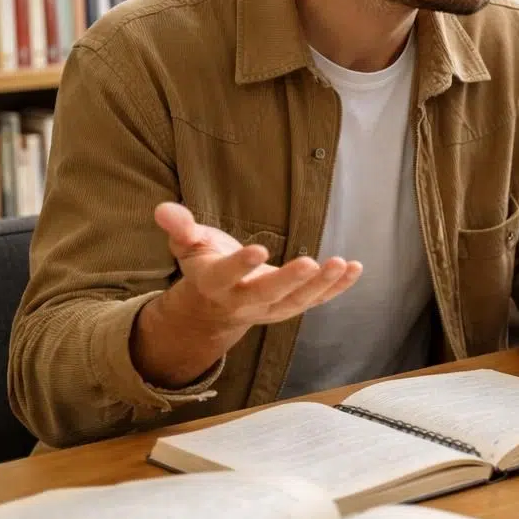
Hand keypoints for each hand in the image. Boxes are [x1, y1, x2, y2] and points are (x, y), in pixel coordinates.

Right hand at [154, 202, 362, 331]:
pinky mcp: (292, 306)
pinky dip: (338, 288)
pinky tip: (355, 269)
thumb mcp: (187, 244)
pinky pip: (318, 300)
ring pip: (297, 302)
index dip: (241, 265)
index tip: (259, 250)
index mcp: (215, 283)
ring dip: (322, 286)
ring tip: (342, 264)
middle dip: (288, 281)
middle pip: (267, 295)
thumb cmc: (204, 264)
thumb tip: (163, 210)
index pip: (226, 276)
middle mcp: (243, 301)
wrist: (216, 304)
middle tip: (309, 264)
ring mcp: (270, 308)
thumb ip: (179, 227)